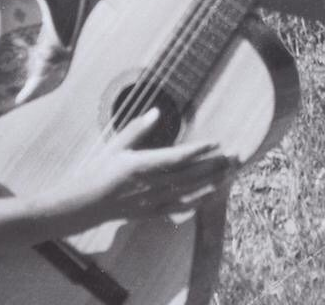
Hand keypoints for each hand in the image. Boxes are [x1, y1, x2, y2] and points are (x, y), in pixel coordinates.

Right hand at [51, 108, 238, 230]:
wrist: (88, 203)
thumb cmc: (101, 169)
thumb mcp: (117, 144)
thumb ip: (138, 128)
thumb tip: (157, 111)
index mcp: (141, 166)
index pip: (177, 158)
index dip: (199, 150)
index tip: (217, 142)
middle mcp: (151, 185)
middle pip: (190, 175)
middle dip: (215, 165)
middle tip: (235, 155)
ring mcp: (154, 201)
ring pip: (191, 192)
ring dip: (213, 181)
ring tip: (230, 171)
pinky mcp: (154, 212)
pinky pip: (183, 207)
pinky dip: (200, 201)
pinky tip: (213, 193)